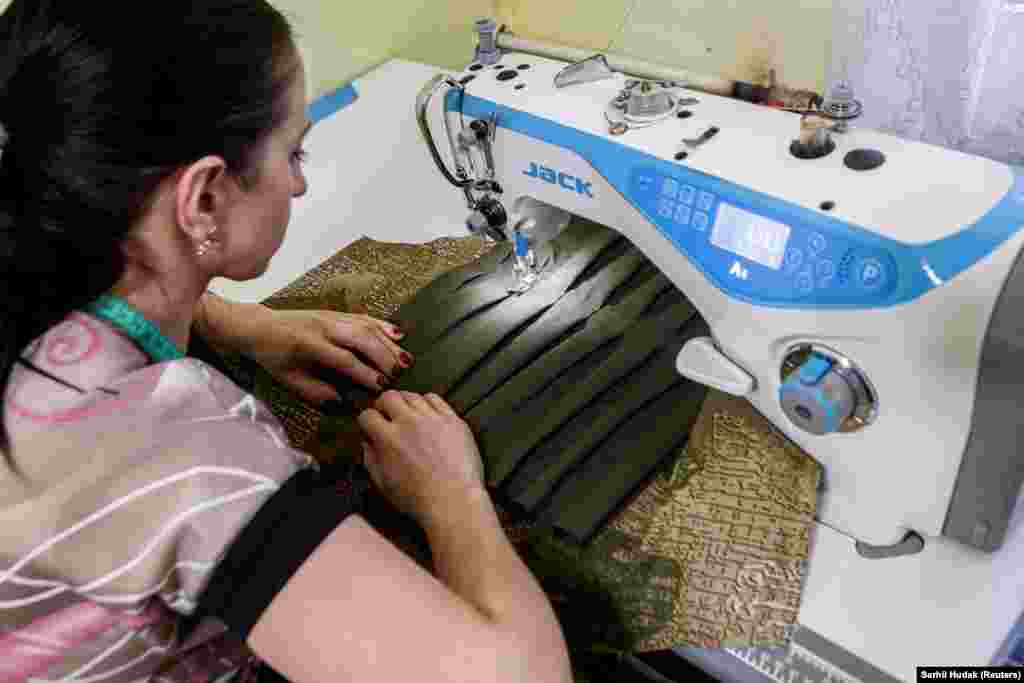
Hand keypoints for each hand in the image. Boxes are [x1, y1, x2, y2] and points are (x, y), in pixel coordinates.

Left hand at [244, 308, 412, 403]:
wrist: (260, 327)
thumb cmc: (274, 357)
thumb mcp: (289, 380)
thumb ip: (316, 392)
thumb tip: (343, 403)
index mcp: (309, 345)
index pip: (343, 359)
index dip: (364, 373)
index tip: (382, 387)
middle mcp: (324, 327)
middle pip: (361, 339)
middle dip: (384, 356)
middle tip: (400, 374)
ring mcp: (332, 317)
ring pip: (366, 327)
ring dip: (388, 343)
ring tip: (406, 359)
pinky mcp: (337, 313)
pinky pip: (364, 317)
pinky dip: (383, 325)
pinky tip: (399, 334)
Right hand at [357, 390, 484, 524]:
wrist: (453, 501)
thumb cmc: (417, 499)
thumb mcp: (382, 484)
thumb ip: (370, 458)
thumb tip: (367, 442)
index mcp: (388, 438)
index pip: (367, 415)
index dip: (366, 422)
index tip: (371, 427)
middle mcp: (409, 423)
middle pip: (389, 397)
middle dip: (383, 405)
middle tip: (387, 416)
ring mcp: (433, 419)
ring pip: (412, 396)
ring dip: (405, 403)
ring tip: (408, 416)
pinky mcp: (452, 420)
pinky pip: (436, 400)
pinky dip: (428, 403)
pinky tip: (427, 414)